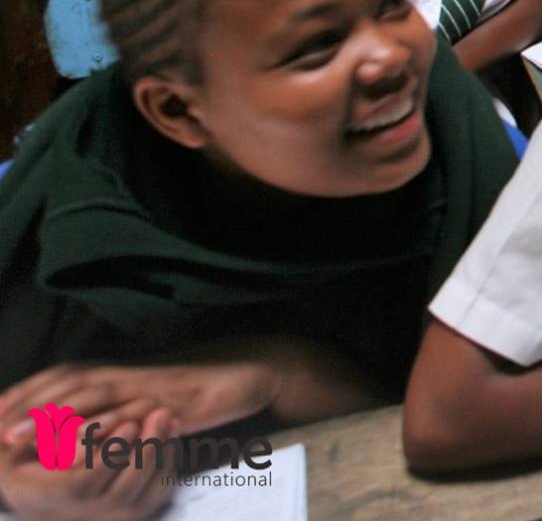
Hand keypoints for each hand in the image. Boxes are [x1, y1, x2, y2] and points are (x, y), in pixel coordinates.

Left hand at [0, 357, 277, 446]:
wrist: (248, 372)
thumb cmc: (194, 389)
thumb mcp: (145, 396)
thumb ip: (111, 407)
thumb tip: (74, 429)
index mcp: (116, 371)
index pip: (56, 378)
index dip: (21, 395)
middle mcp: (125, 373)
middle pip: (62, 383)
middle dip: (22, 404)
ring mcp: (146, 385)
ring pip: (89, 396)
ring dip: (47, 416)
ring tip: (14, 437)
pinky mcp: (169, 399)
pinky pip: (130, 414)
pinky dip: (100, 427)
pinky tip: (78, 442)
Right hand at [0, 407, 177, 520]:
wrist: (36, 483)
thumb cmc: (27, 455)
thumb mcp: (25, 442)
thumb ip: (44, 435)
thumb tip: (58, 438)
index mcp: (42, 498)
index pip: (82, 485)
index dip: (108, 456)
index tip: (128, 424)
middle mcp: (75, 516)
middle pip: (121, 492)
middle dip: (146, 449)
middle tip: (160, 412)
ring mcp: (103, 519)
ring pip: (143, 497)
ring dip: (161, 454)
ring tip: (168, 419)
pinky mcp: (127, 513)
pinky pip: (155, 496)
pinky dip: (168, 465)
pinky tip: (170, 436)